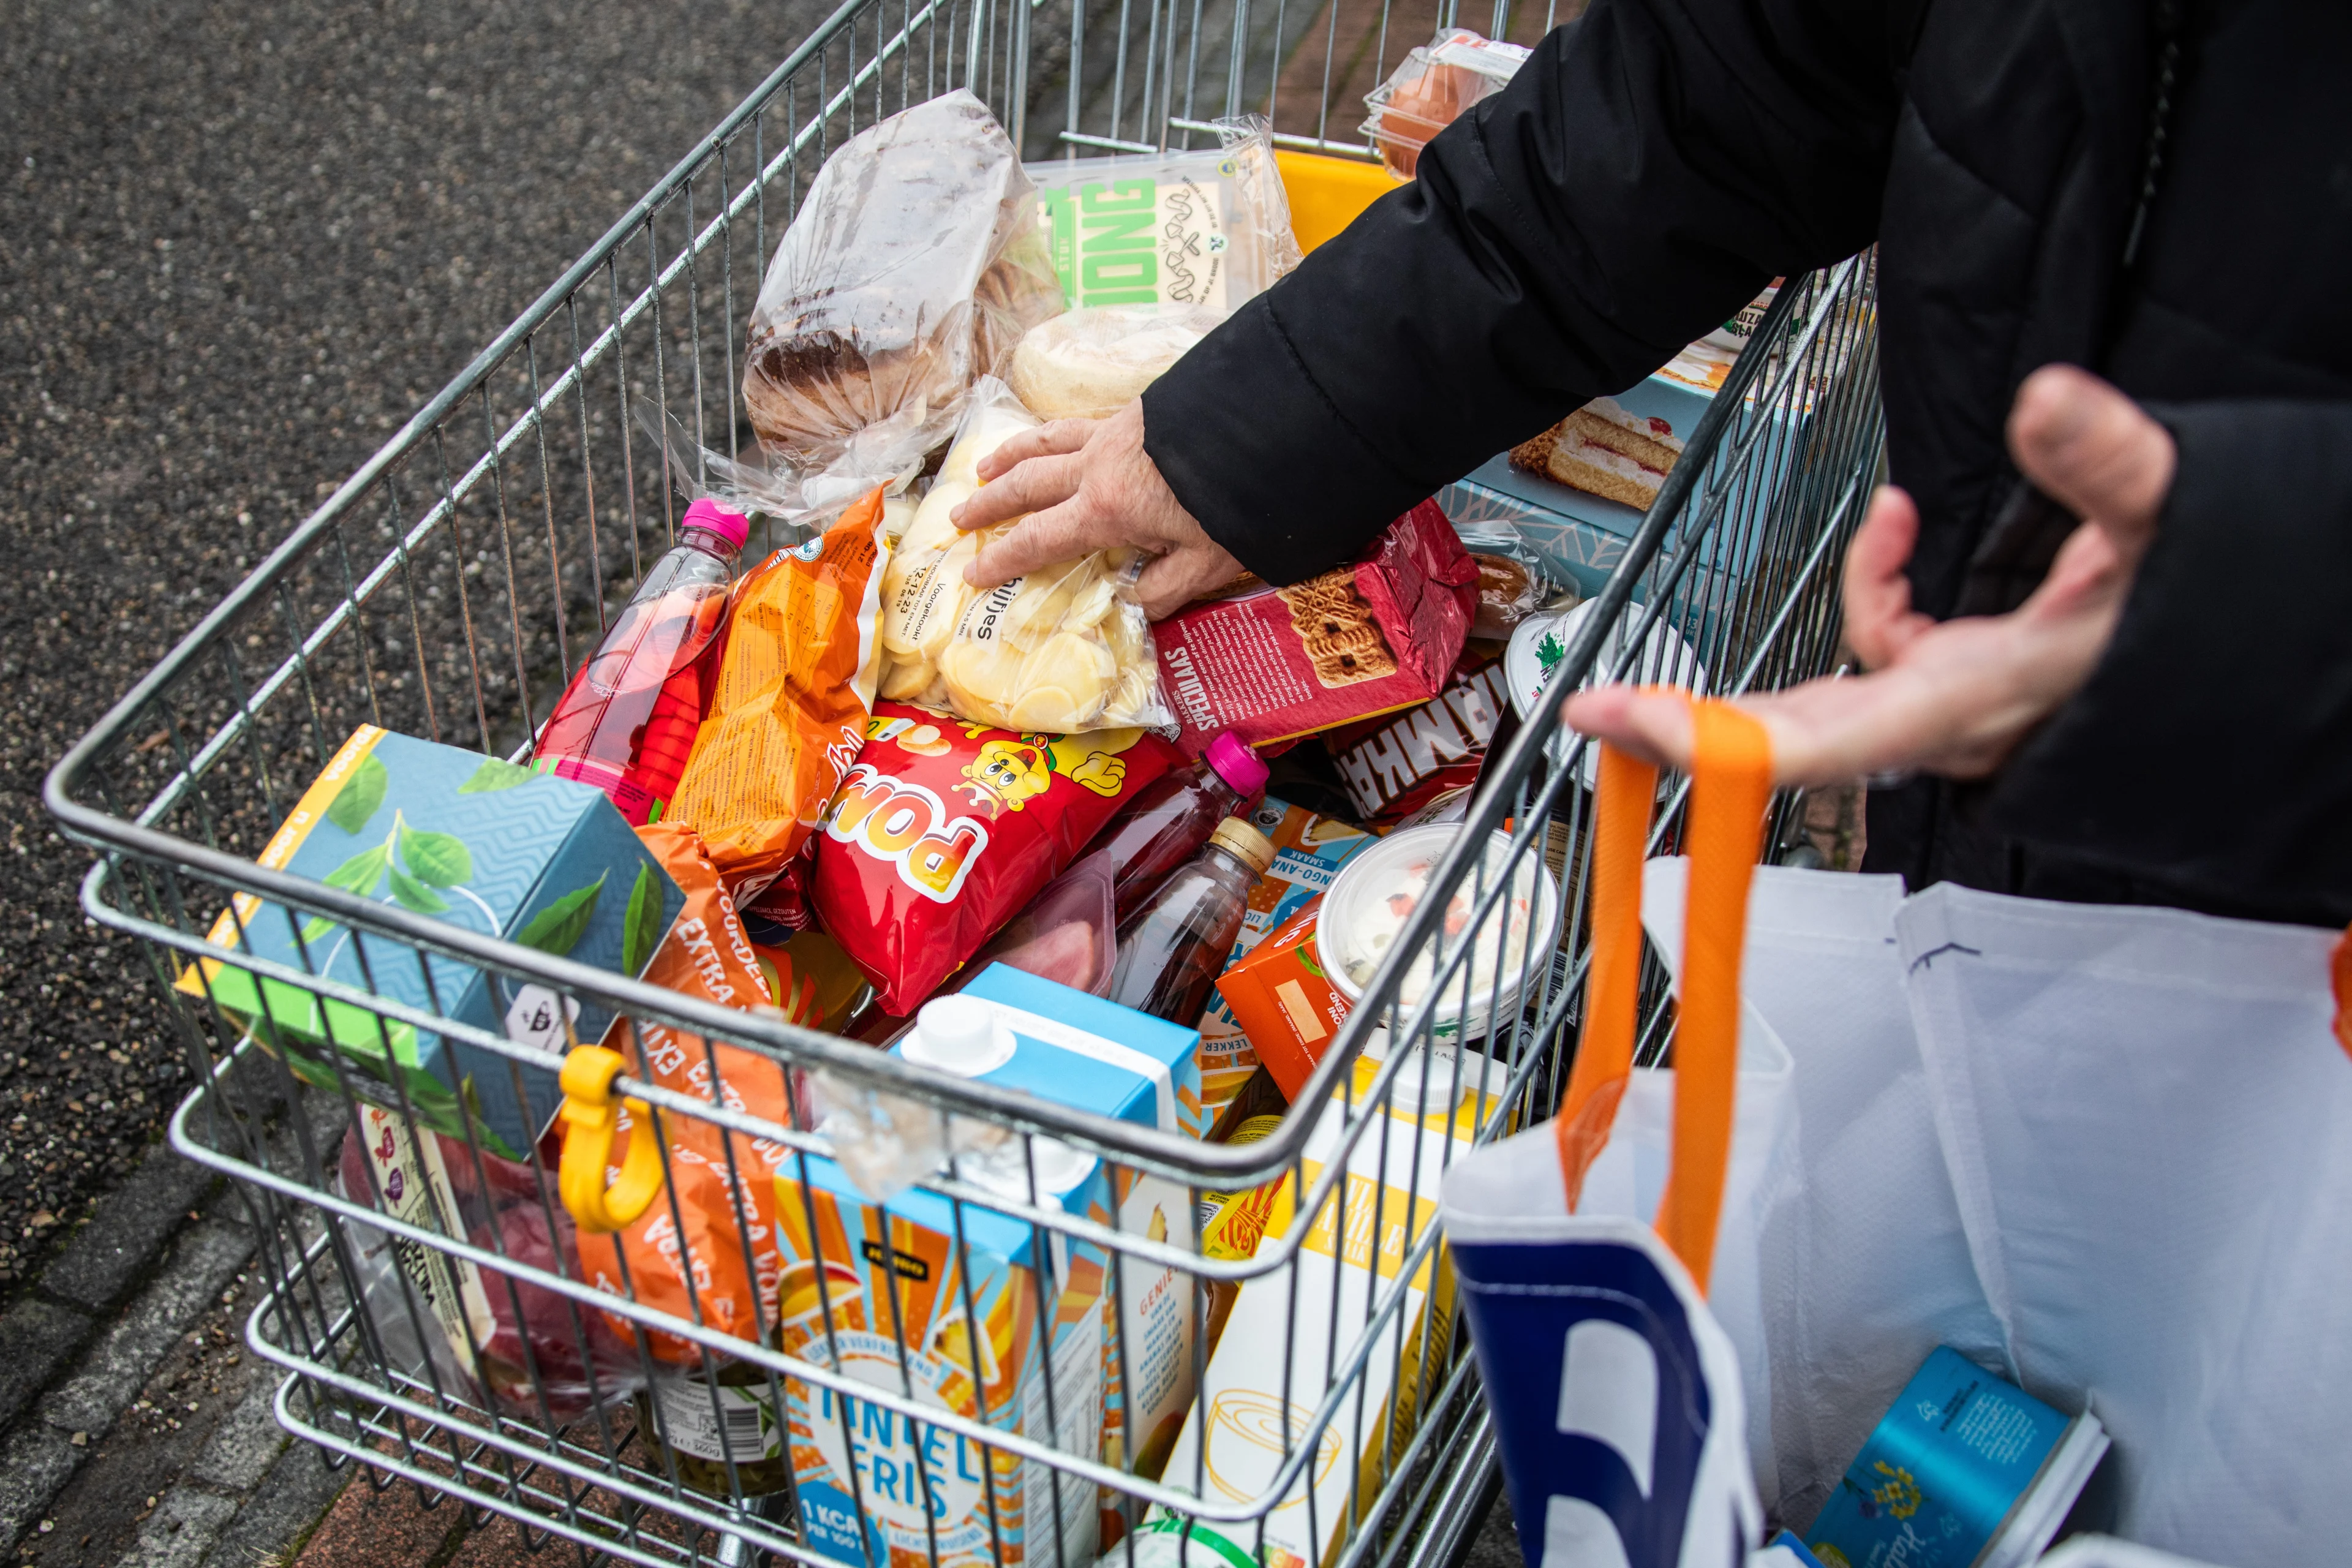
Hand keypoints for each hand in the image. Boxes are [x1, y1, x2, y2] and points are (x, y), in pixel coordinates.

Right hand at [950, 401, 1242, 619]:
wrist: (1271, 422)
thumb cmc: (1240, 502)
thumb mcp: (1206, 564)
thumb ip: (1163, 591)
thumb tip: (1132, 603)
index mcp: (1107, 508)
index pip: (1039, 539)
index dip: (1003, 560)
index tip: (972, 574)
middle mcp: (1098, 465)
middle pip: (1028, 484)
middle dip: (991, 504)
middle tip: (960, 518)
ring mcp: (1114, 431)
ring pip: (1047, 441)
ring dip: (1011, 456)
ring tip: (987, 467)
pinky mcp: (1137, 408)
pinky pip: (1079, 422)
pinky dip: (1053, 433)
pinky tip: (1056, 437)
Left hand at [1562, 364, 2176, 785]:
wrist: (2272, 648)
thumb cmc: (2221, 608)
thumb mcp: (2172, 520)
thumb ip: (2106, 464)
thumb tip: (2043, 401)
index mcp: (1978, 699)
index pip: (1817, 740)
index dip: (1713, 740)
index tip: (1622, 723)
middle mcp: (1955, 721)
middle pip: (1797, 738)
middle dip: (1699, 724)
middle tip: (1603, 714)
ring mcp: (1957, 708)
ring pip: (1833, 699)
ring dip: (1789, 649)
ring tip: (1836, 562)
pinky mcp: (1965, 683)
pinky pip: (1884, 654)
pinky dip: (1875, 593)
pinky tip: (1896, 526)